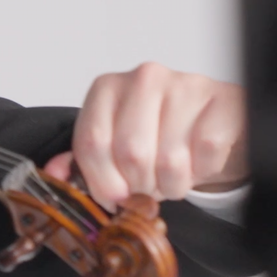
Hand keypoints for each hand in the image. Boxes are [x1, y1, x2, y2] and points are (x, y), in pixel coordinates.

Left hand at [44, 62, 247, 210]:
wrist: (213, 124)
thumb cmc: (161, 136)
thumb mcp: (115, 147)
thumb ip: (83, 160)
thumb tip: (54, 173)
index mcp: (109, 88)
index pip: (92, 142)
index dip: (102, 181)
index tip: (115, 197)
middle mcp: (144, 78)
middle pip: (131, 154)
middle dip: (141, 185)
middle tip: (149, 186)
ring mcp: (186, 85)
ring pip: (170, 160)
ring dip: (173, 184)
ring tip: (175, 175)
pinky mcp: (222, 101)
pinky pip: (205, 153)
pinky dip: (203, 170)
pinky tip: (200, 161)